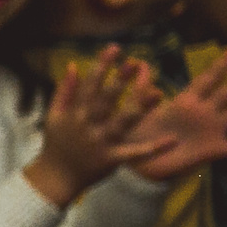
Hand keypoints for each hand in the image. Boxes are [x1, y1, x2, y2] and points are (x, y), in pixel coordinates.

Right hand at [25, 46, 159, 205]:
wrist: (55, 178)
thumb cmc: (56, 144)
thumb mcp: (54, 115)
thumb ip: (64, 90)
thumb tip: (72, 65)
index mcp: (76, 114)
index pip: (89, 85)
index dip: (102, 66)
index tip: (115, 48)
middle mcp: (89, 126)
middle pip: (106, 101)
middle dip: (119, 82)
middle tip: (135, 63)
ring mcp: (101, 143)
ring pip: (122, 124)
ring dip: (140, 109)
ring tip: (157, 93)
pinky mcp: (112, 159)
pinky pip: (135, 154)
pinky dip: (153, 148)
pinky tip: (172, 139)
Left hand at [122, 44, 226, 183]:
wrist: (138, 164)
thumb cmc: (139, 135)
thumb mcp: (138, 109)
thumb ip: (141, 87)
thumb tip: (139, 62)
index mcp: (186, 101)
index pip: (209, 77)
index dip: (224, 62)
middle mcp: (204, 113)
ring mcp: (212, 130)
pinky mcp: (214, 150)